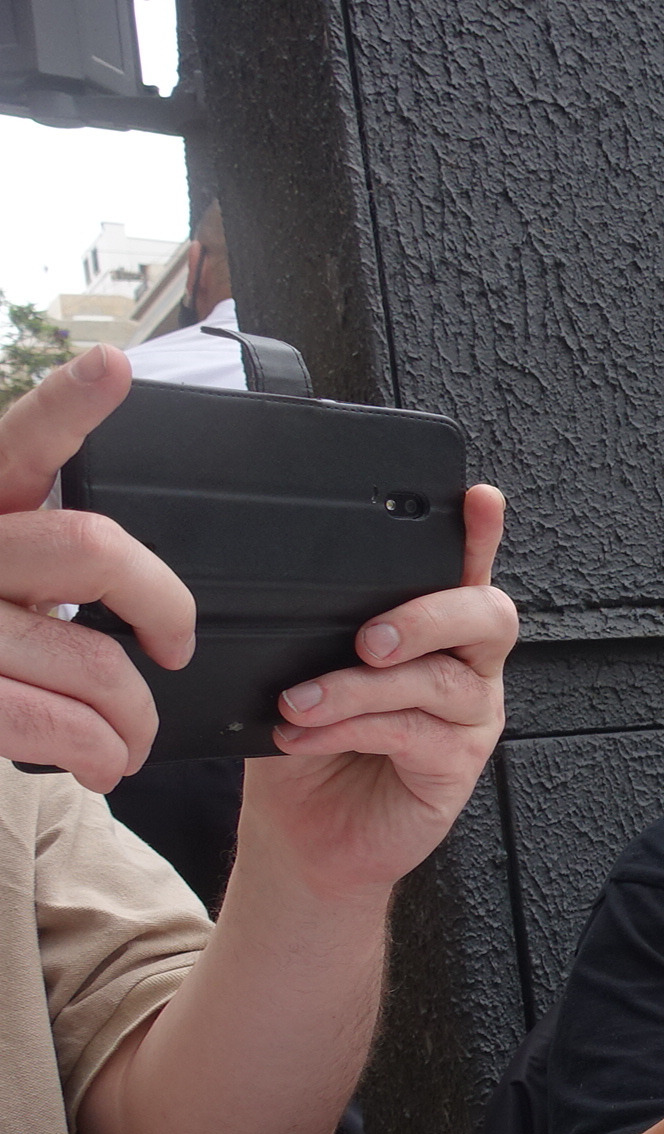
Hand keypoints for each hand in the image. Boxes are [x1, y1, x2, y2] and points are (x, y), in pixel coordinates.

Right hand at [0, 345, 193, 790]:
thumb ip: (35, 559)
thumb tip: (130, 603)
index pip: (16, 443)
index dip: (65, 404)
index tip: (112, 367)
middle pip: (92, 551)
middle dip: (165, 606)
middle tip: (173, 646)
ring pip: (92, 660)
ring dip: (135, 717)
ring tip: (132, 736)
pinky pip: (52, 723)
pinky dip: (98, 752)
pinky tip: (102, 762)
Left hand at [237, 483, 518, 900]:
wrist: (304, 837)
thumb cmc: (306, 752)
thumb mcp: (299, 674)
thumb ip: (313, 635)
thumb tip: (285, 599)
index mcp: (430, 632)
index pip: (464, 571)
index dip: (479, 534)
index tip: (478, 499)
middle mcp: (462, 666)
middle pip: (486, 616)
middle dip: (428, 615)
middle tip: (369, 638)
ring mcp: (468, 716)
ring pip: (441, 679)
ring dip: (360, 687)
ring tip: (300, 703)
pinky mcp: (459, 764)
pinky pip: (415, 732)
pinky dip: (353, 728)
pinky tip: (308, 735)